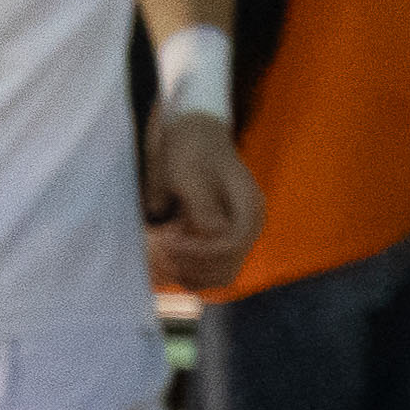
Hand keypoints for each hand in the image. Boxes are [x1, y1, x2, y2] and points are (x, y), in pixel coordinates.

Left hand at [142, 110, 258, 290]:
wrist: (194, 134)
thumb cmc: (191, 151)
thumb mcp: (190, 174)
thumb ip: (203, 206)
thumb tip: (213, 235)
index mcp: (249, 208)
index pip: (230, 246)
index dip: (197, 251)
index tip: (166, 241)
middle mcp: (249, 226)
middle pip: (227, 267)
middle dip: (191, 265)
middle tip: (161, 248)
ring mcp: (238, 235)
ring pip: (221, 275)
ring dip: (191, 273)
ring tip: (165, 255)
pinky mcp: (223, 239)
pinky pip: (212, 270)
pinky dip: (191, 272)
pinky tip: (171, 258)